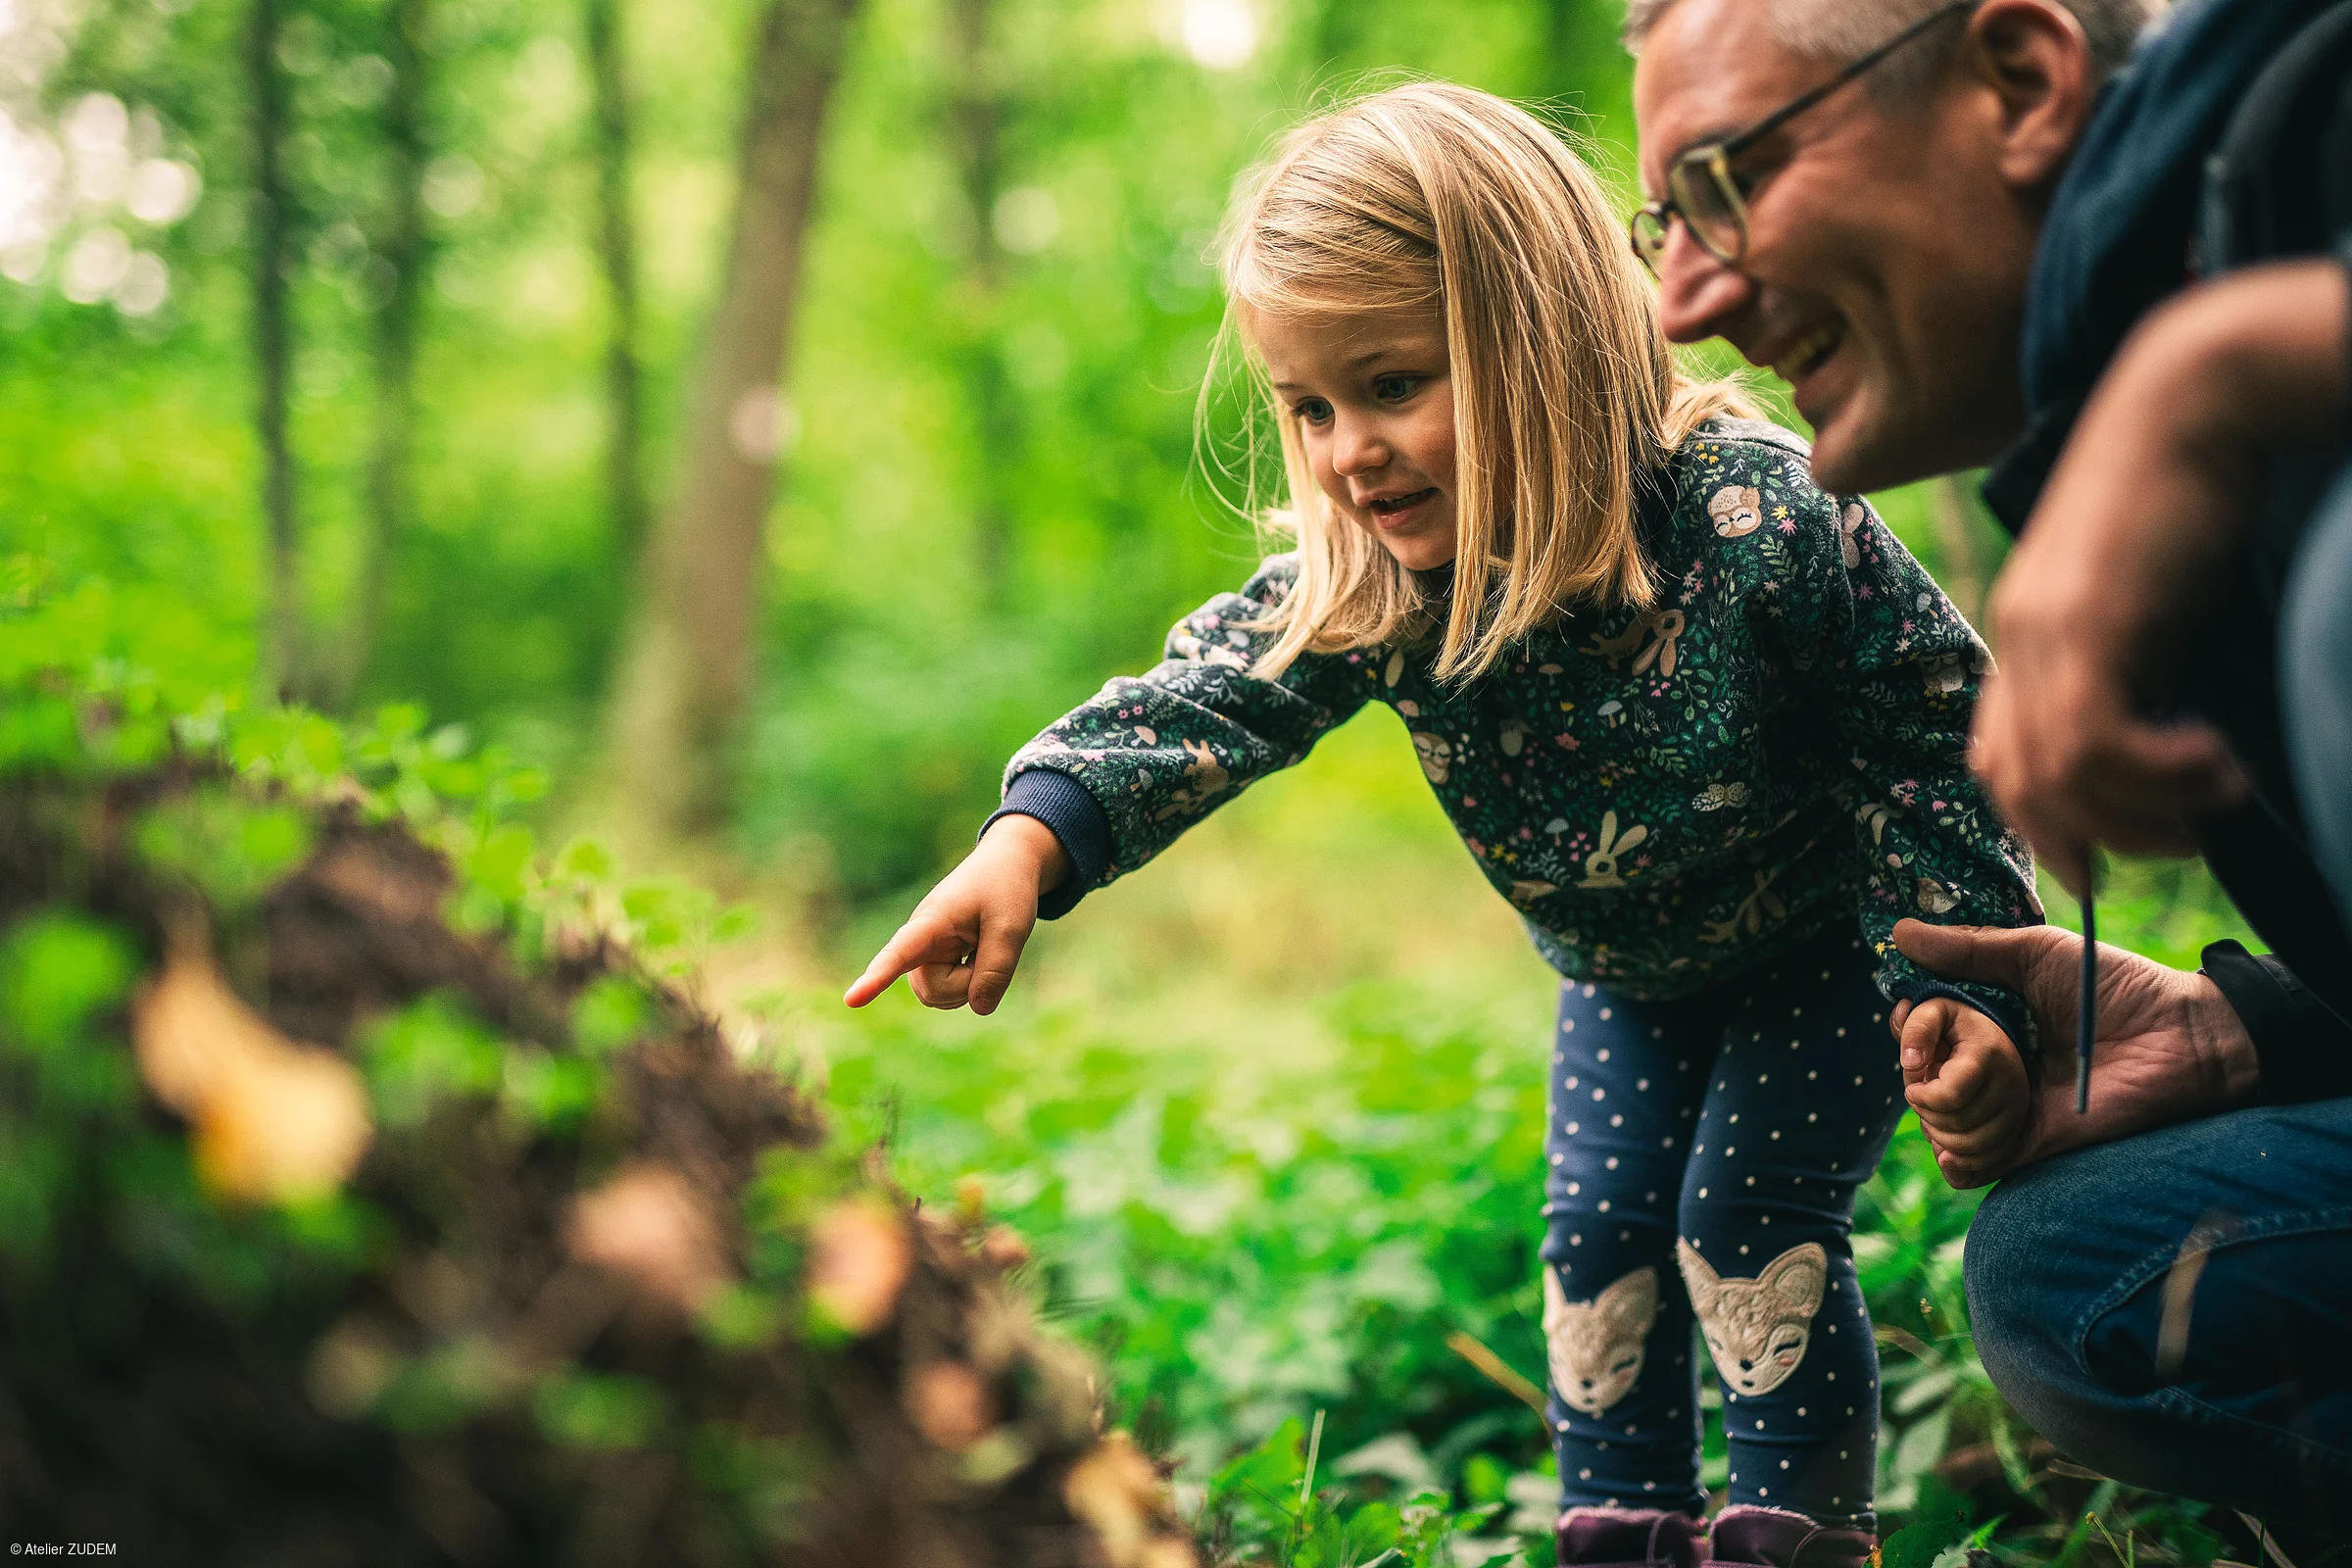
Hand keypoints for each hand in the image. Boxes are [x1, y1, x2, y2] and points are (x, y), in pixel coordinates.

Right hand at [842, 815, 1069, 1015]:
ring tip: (983, 946)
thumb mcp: (1012, 926)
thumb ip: (997, 969)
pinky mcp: (935, 962)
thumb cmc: (1006, 887)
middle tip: (990, 946)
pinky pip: (948, 993)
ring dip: (969, 983)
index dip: (875, 979)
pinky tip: (978, 955)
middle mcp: (919, 941)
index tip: (850, 1000)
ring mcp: (926, 954)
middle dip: (967, 984)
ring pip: (939, 997)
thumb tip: (979, 1008)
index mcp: (931, 922)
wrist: (1007, 863)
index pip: (899, 954)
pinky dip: (970, 983)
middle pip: (933, 991)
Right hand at [1888, 919, 2260, 1186]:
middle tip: (1928, 1059)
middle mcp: (1991, 1063)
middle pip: (1921, 1076)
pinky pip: (1978, 1165)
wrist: (2184, 1038)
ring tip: (1946, 1094)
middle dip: (1916, 1068)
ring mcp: (2009, 1105)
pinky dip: (1957, 1161)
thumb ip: (1971, 947)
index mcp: (1987, 1017)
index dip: (1910, 1024)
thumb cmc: (2115, 986)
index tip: (1911, 1016)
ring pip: (1940, 1122)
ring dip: (1934, 1111)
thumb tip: (1898, 931)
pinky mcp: (2033, 1145)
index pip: (1922, 1027)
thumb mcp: (2037, 953)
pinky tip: (1952, 1149)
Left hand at [1897, 999, 2030, 1188]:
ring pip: (1971, 1150)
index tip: (1913, 1086)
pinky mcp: (2016, 1131)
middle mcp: (2011, 1087)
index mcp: (1987, 1056)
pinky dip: (1959, 1163)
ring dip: (1939, 1139)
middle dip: (1926, 1117)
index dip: (1921, 1097)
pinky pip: (1987, 1165)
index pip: (1949, 1097)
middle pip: (1957, 1126)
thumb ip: (1916, 1028)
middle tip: (1921, 1099)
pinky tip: (1943, 1148)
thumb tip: (1910, 1062)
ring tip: (1933, 1117)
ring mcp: (2017, 1113)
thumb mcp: (1933, 1011)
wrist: (1992, 1035)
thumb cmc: (1955, 1024)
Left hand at [1971, 262, 2350, 894]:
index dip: (2047, 825)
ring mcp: (2042, 629)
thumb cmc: (2195, 485)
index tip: (2114, 856)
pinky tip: (2211, 757)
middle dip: (2102, 837)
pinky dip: (2155, 775)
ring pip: (2056, 779)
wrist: (2197, 395)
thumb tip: (2172, 729)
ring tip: (2217, 788)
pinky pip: (2091, 744)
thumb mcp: (2154, 590)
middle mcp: (2018, 635)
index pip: (1998, 759)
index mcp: (2028, 628)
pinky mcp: (2084, 621)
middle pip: (2018, 786)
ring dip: (2143, 811)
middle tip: (2189, 832)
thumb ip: (2141, 658)